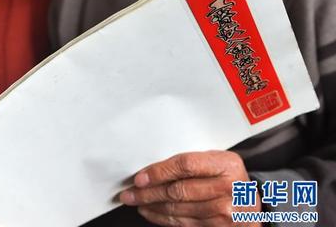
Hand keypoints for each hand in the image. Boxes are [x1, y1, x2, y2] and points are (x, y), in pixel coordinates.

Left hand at [119, 150, 260, 225]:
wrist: (253, 203)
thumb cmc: (228, 177)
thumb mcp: (217, 161)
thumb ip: (191, 162)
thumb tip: (151, 169)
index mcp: (226, 164)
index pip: (185, 165)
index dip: (158, 172)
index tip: (140, 178)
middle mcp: (228, 188)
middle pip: (178, 190)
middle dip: (148, 193)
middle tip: (129, 193)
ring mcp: (226, 211)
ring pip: (178, 209)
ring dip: (152, 207)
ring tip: (136, 202)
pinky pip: (184, 223)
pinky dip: (163, 218)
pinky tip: (151, 212)